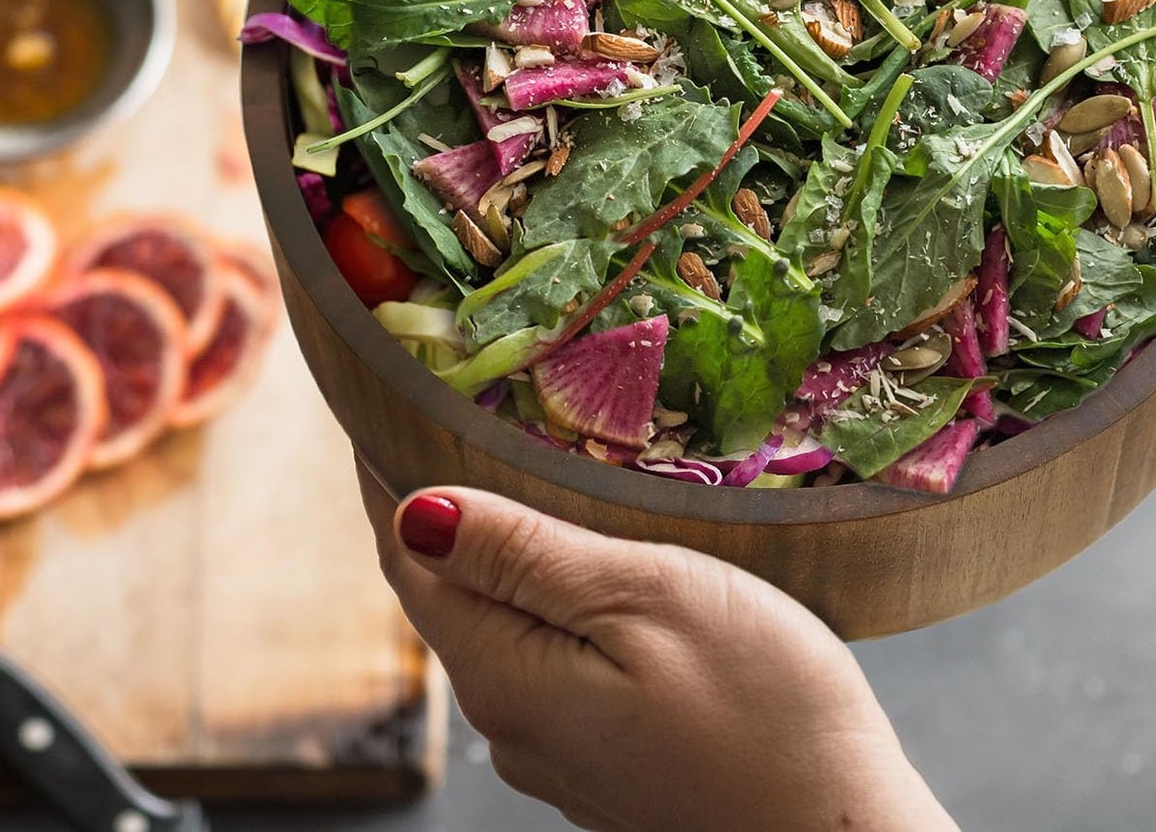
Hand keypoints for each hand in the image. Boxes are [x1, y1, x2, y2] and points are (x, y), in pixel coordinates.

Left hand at [356, 460, 955, 831]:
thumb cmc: (766, 712)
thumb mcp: (645, 598)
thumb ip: (525, 556)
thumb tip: (414, 511)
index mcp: (505, 675)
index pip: (408, 557)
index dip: (389, 475)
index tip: (390, 399)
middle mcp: (512, 721)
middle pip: (449, 590)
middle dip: (447, 503)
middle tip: (467, 409)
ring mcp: (558, 747)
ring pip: (503, 621)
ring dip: (505, 548)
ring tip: (536, 465)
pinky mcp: (605, 756)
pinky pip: (549, 655)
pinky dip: (551, 595)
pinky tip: (595, 560)